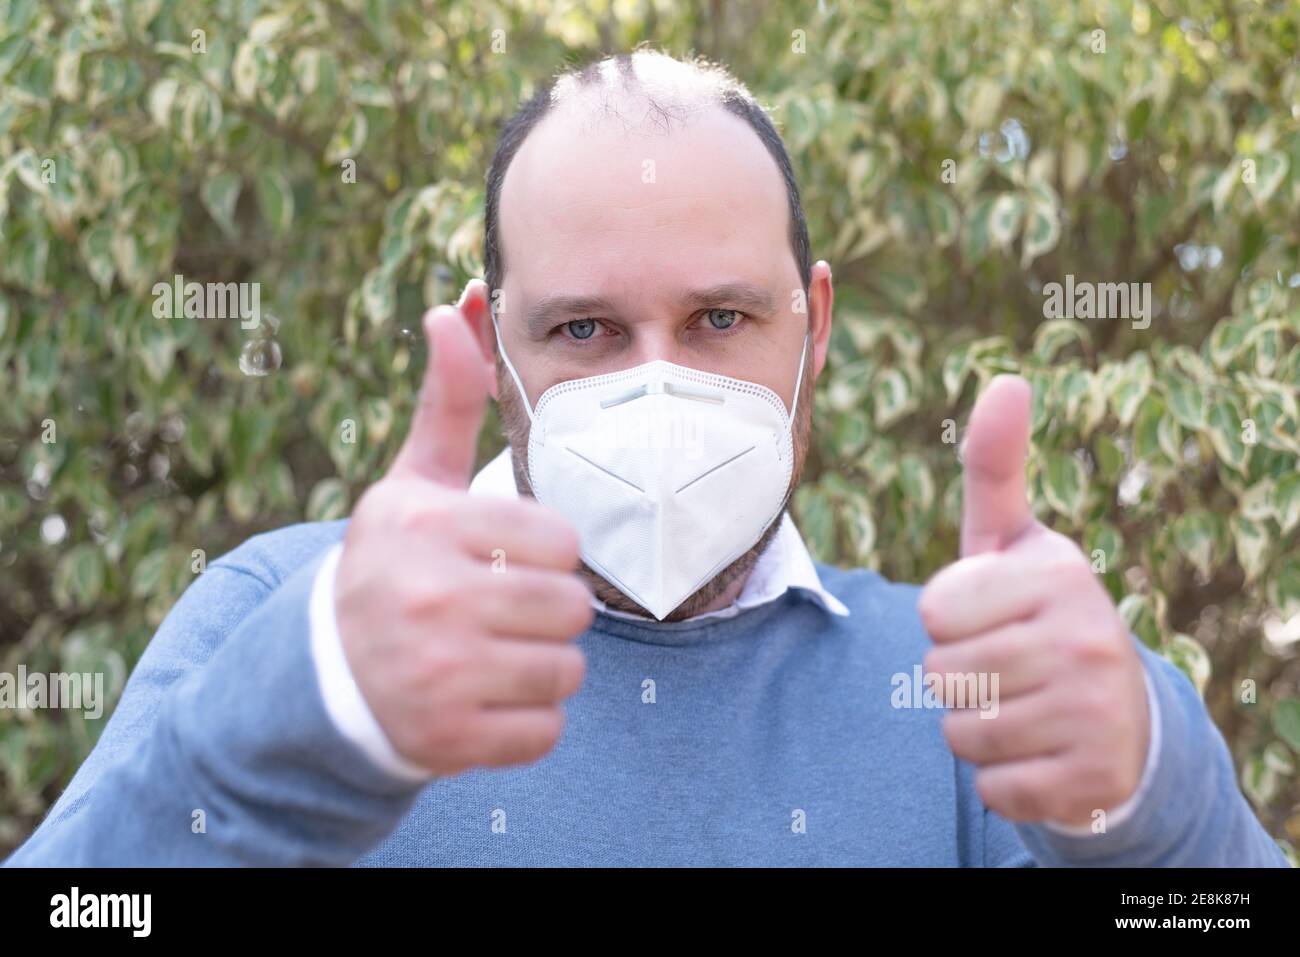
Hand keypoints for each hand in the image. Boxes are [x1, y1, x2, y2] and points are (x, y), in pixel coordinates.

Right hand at [334, 286, 593, 775]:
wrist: (327, 676)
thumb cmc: (392, 565)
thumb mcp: (412, 484)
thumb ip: (447, 400)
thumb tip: (456, 304)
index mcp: (427, 529)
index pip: (559, 540)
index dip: (546, 551)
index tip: (511, 557)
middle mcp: (429, 600)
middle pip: (571, 609)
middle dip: (550, 610)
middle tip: (505, 611)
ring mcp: (437, 676)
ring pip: (566, 671)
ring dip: (544, 666)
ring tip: (496, 654)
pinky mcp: (447, 740)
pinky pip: (545, 732)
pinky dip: (528, 723)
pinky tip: (485, 700)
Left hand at [918, 375, 1149, 826]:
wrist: (1118, 718)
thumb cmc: (1038, 616)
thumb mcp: (1013, 542)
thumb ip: (994, 468)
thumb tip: (1007, 380)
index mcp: (1059, 572)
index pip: (933, 607)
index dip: (947, 619)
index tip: (991, 616)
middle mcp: (1087, 635)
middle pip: (940, 673)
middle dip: (958, 677)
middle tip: (1008, 668)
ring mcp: (1096, 710)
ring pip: (960, 732)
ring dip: (975, 729)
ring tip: (1023, 708)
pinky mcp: (1091, 779)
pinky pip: (990, 787)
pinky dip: (1001, 779)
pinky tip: (1040, 755)